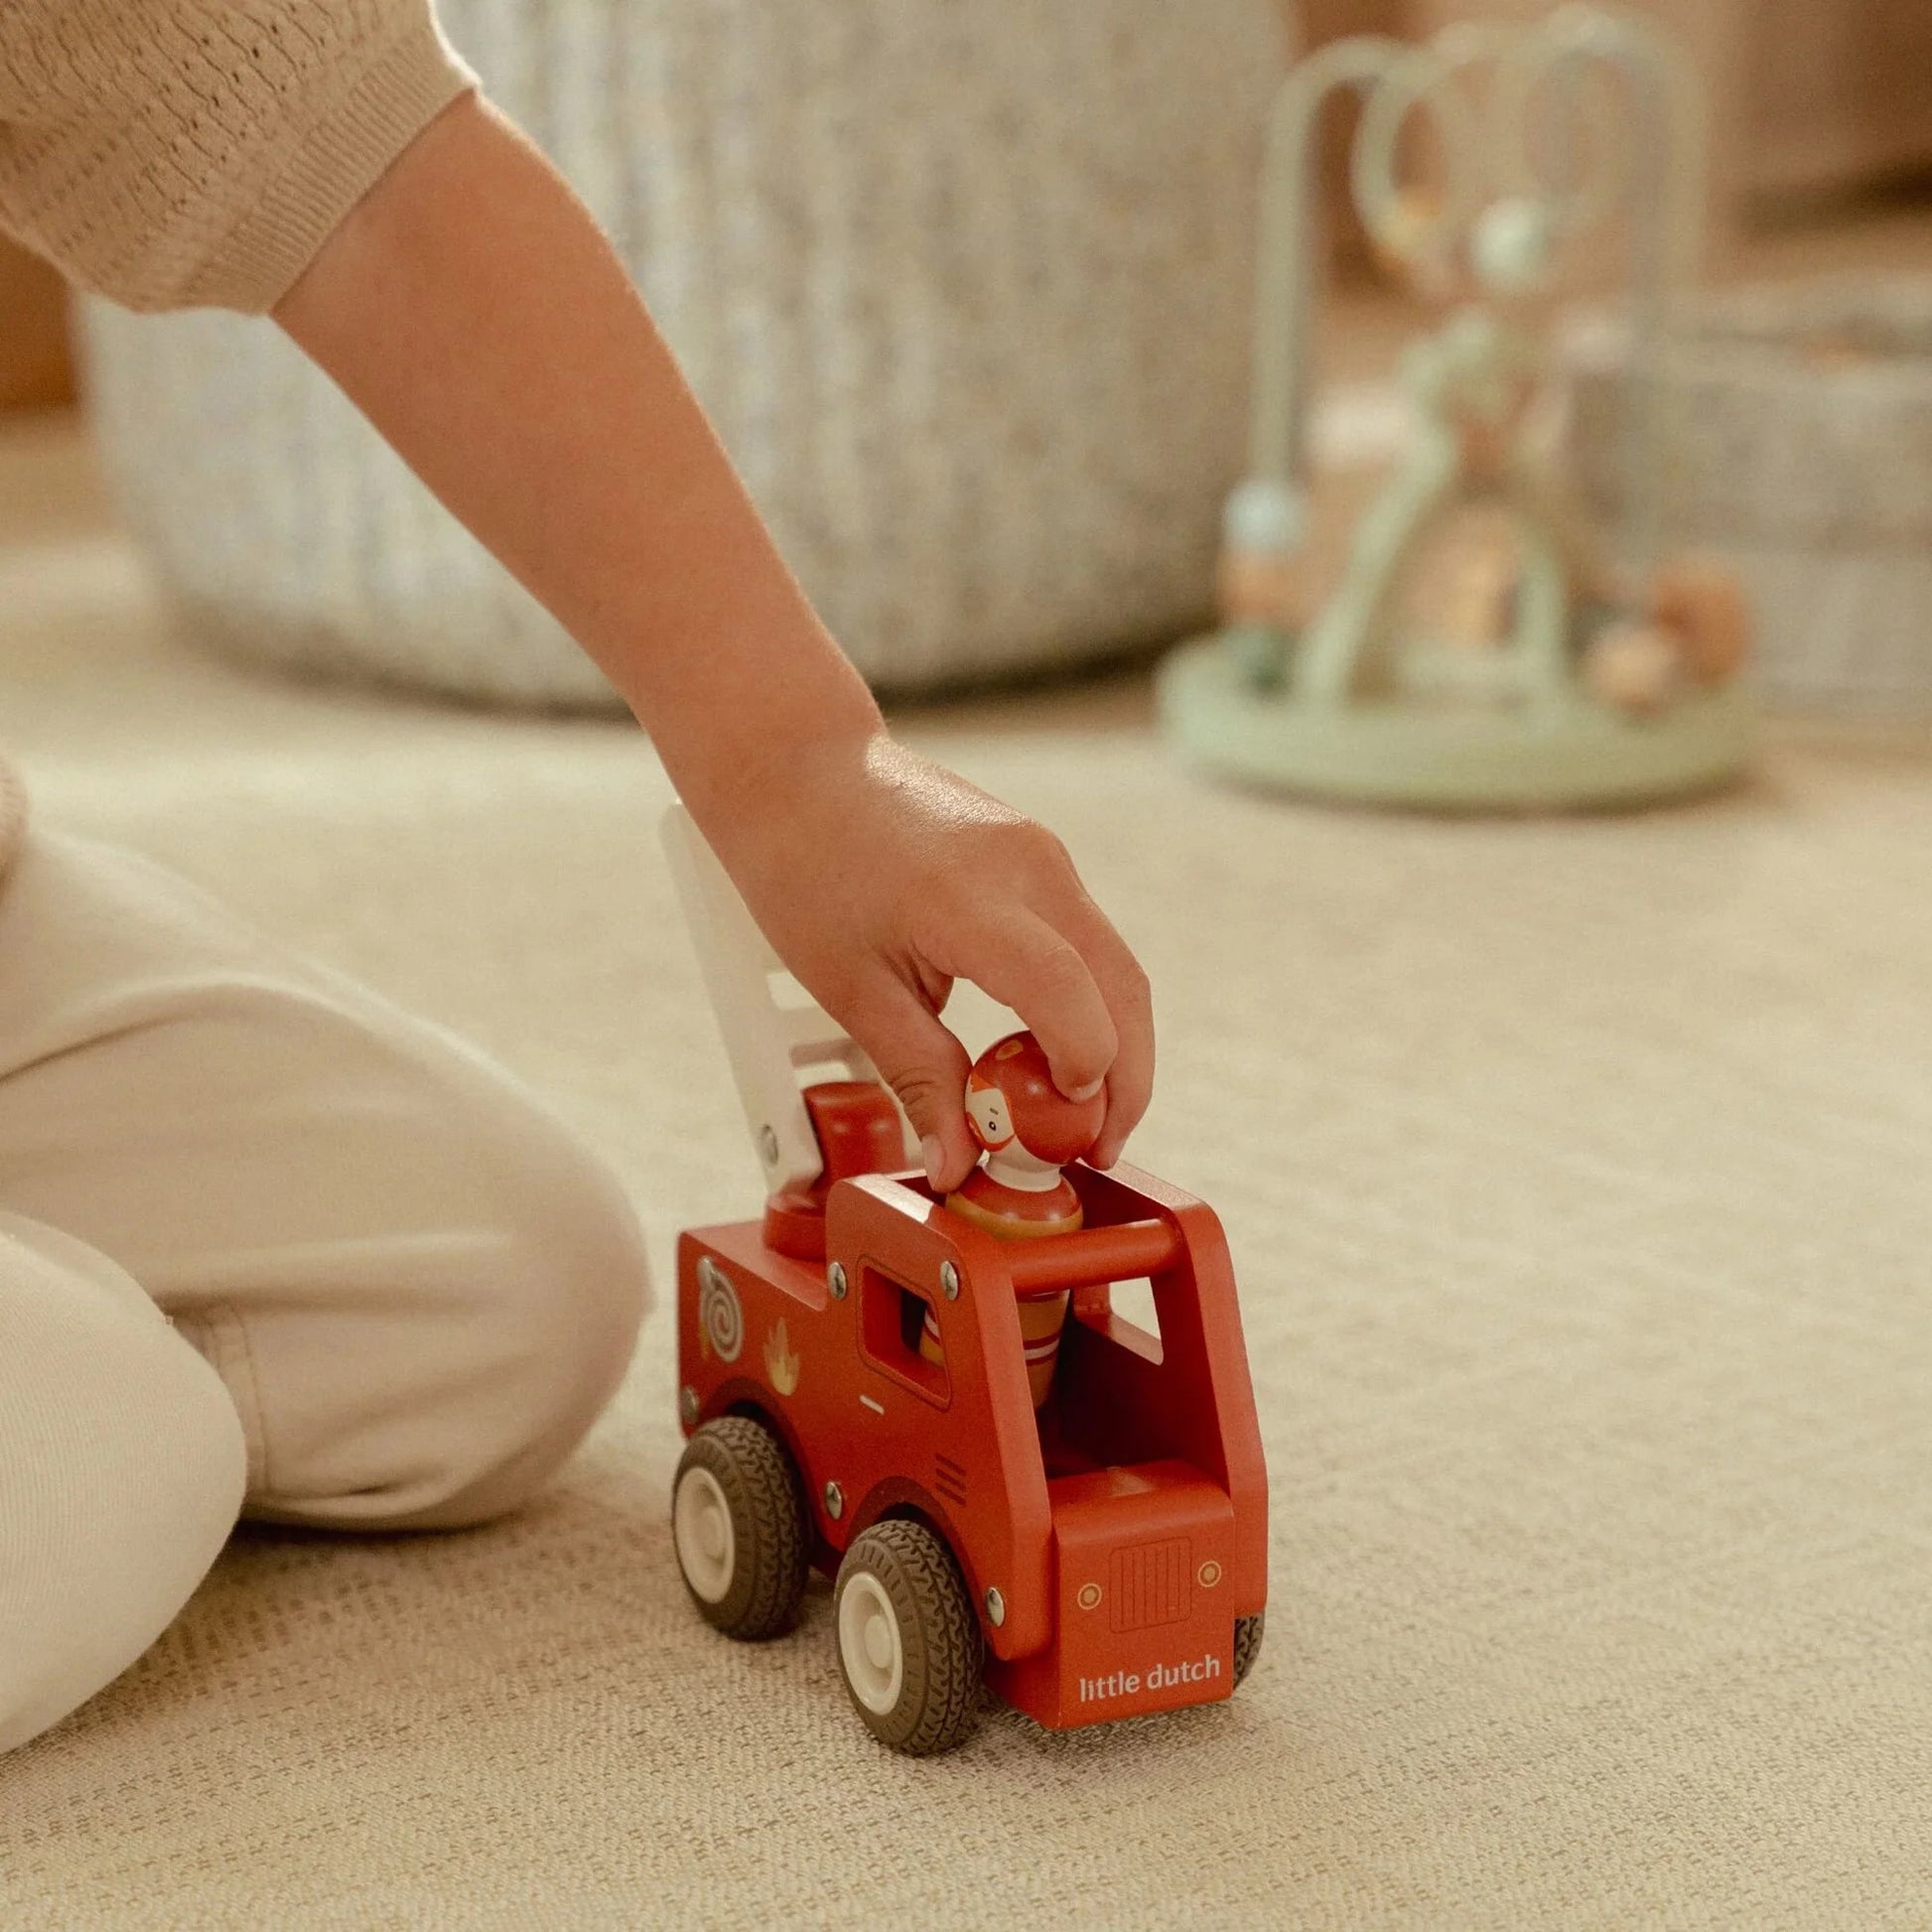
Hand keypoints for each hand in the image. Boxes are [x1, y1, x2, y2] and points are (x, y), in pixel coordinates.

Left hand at [704, 733, 1153, 1191]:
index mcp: (969, 899)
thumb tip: (958, 1164)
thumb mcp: (851, 990)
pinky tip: (1049, 1052)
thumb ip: (918, 1076)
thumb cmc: (807, 869)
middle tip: (1097, 1150)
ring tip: (1075, 1114)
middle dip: (1126, 1080)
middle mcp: (1029, 868)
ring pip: (1116, 966)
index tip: (1065, 1134)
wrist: (799, 768)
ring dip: (1114, 1044)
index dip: (1083, 1072)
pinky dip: (1087, 1003)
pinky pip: (1088, 941)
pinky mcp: (1042, 855)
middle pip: (1122, 987)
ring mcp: (1044, 854)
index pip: (1066, 993)